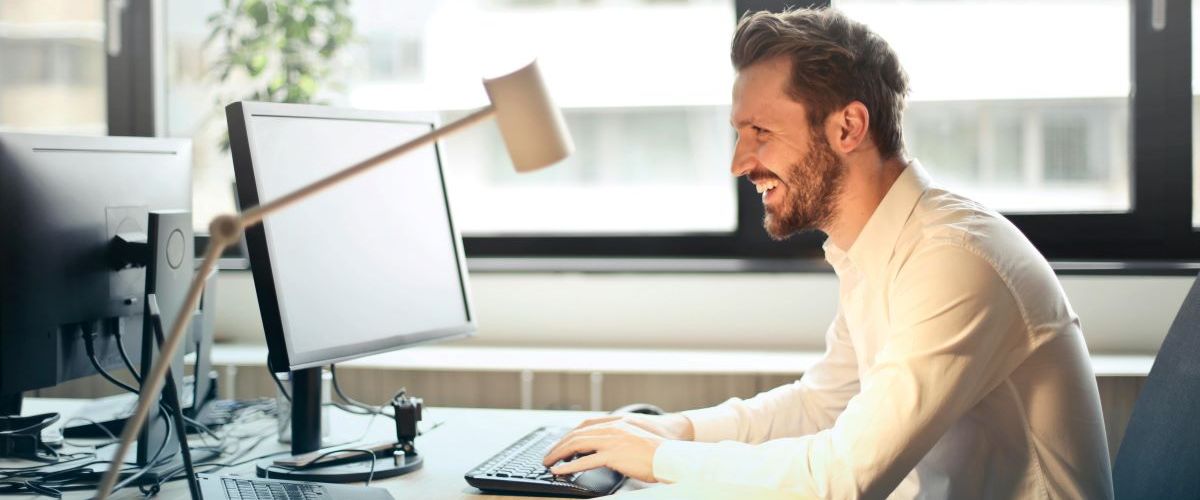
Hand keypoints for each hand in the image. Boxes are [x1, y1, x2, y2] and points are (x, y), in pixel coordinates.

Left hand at [542, 414, 692, 482]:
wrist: (671, 455)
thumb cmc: (656, 451)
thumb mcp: (633, 438)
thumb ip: (617, 439)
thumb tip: (601, 450)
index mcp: (617, 423)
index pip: (585, 425)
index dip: (569, 434)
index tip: (560, 444)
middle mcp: (612, 428)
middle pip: (577, 434)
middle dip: (559, 445)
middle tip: (548, 456)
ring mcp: (612, 441)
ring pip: (577, 445)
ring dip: (559, 454)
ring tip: (549, 463)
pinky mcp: (613, 455)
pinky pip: (585, 461)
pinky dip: (569, 466)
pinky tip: (560, 471)